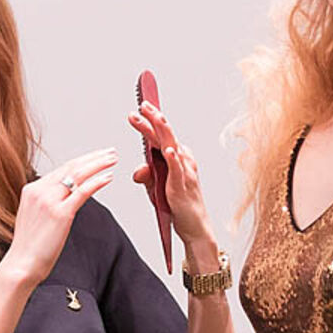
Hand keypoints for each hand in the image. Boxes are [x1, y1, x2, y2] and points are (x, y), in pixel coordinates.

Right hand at [1, 150, 118, 285]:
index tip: (97, 156)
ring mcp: (49, 201)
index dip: (82, 160)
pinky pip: (82, 192)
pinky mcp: (60, 214)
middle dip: (93, 157)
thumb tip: (66, 199)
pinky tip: (109, 177)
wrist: (21, 265)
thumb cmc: (30, 247)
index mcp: (32, 190)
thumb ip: (47, 204)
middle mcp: (39, 191)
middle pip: (71, 167)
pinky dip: (97, 181)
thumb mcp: (35, 217)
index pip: (61, 169)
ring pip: (78, 175)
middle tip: (110, 152)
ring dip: (98, 164)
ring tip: (113, 159)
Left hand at [128, 103, 218, 256]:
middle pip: (166, 135)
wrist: (194, 226)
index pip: (160, 136)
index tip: (139, 108)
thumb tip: (138, 169)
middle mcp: (182, 160)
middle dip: (153, 119)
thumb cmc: (177, 205)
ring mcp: (185, 172)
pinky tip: (168, 150)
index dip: (150, 121)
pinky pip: (178, 171)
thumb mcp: (156, 189)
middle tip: (142, 106)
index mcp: (175, 158)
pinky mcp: (183, 187)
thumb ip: (146, 176)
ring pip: (173, 147)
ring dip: (163, 132)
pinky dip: (173, 159)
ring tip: (155, 117)